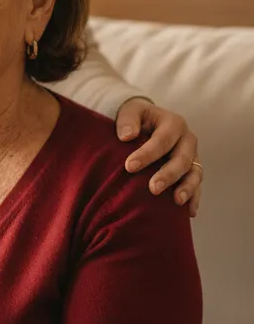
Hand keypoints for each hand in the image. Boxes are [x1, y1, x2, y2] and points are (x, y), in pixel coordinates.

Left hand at [116, 98, 201, 217]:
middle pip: (182, 159)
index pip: (162, 140)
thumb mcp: (130, 111)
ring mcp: (193, 156)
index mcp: (173, 123)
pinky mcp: (193, 170)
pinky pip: (197, 185)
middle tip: (153, 189)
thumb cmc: (136, 118)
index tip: (129, 166)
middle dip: (168, 175)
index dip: (147, 154)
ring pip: (195, 173)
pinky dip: (194, 198)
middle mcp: (187, 139)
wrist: (148, 121)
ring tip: (176, 201)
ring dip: (187, 188)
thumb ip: (127, 120)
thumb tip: (126, 136)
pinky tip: (189, 213)